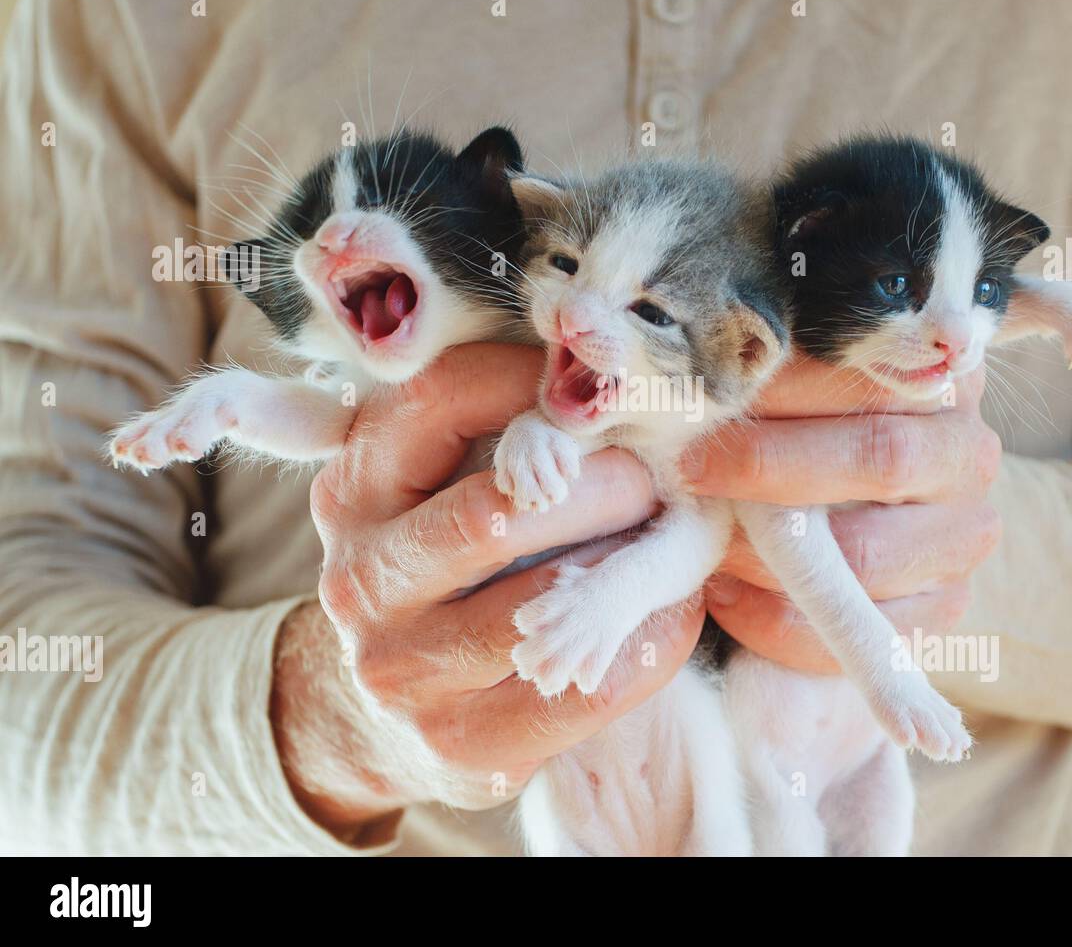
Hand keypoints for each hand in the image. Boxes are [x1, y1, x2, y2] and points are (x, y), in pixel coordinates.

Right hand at [272, 343, 702, 841]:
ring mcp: (404, 669)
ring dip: (630, 566)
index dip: (539, 380)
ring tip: (674, 541)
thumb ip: (489, 424)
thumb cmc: (434, 565)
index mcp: (352, 489)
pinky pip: (587, 686)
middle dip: (604, 485)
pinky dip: (649, 642)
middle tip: (660, 477)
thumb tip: (601, 374)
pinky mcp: (461, 741)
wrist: (371, 710)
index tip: (603, 387)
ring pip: (542, 604)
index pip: (446, 399)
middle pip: (499, 513)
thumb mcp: (425, 480)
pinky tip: (673, 613)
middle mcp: (360, 578)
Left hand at [679, 358, 1001, 672]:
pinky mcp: (943, 605)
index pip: (872, 375)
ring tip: (703, 540)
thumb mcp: (801, 378)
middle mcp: (968, 453)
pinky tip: (727, 593)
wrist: (859, 502)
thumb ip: (774, 369)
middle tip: (691, 474)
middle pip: (881, 458)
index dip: (786, 390)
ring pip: (868, 558)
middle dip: (770, 469)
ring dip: (767, 554)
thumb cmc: (812, 423)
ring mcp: (964, 536)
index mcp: (940, 378)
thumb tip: (710, 374)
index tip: (708, 403)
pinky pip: (859, 631)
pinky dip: (779, 621)